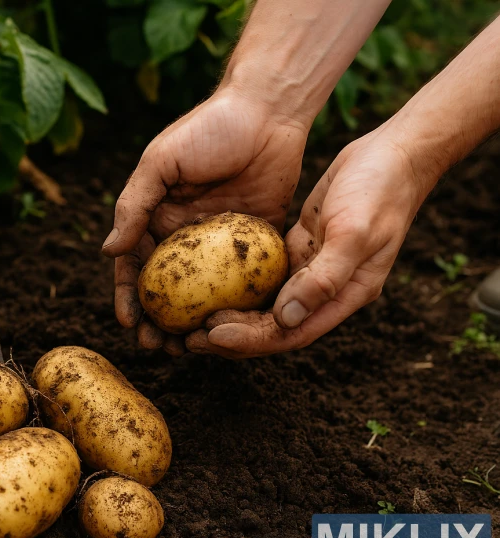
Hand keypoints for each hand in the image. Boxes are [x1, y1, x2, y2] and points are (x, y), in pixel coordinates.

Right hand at [100, 88, 307, 355]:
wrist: (269, 109)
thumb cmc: (208, 129)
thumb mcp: (161, 163)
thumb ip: (134, 205)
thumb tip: (108, 252)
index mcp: (156, 216)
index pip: (135, 266)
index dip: (128, 298)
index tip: (130, 325)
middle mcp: (184, 234)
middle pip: (167, 289)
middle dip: (158, 321)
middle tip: (158, 348)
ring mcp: (220, 242)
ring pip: (203, 294)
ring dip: (193, 322)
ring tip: (189, 347)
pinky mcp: (255, 241)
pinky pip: (243, 281)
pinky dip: (234, 306)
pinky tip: (232, 327)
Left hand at [187, 126, 427, 357]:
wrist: (394, 153)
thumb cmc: (380, 190)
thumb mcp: (355, 232)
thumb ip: (324, 277)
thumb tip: (286, 318)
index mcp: (342, 296)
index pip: (290, 333)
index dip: (250, 340)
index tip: (211, 335)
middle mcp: (323, 289)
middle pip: (270, 326)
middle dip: (229, 334)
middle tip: (187, 337)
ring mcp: (309, 268)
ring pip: (262, 303)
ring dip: (229, 312)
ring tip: (189, 317)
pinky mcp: (296, 247)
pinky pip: (260, 273)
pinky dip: (235, 281)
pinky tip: (203, 280)